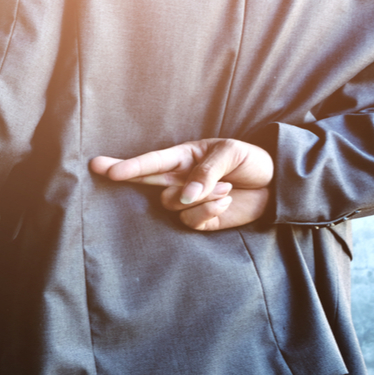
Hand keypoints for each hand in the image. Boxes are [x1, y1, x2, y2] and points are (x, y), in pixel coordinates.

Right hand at [90, 138, 273, 230]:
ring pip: (172, 203)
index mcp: (184, 157)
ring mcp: (187, 201)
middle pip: (143, 179)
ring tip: (226, 187)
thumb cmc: (252, 162)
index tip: (103, 167)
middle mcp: (179, 179)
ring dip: (201, 196)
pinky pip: (191, 220)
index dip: (129, 165)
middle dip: (120, 172)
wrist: (277, 186)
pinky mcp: (200, 220)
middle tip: (97, 167)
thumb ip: (206, 171)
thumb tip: (185, 196)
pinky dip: (209, 211)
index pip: (152, 161)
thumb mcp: (232, 153)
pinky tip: (225, 202)